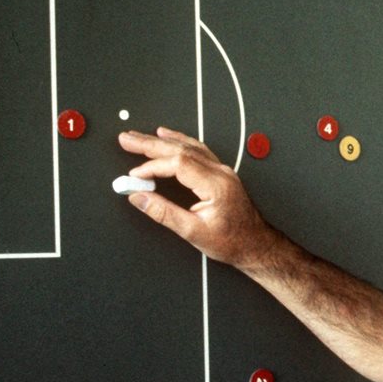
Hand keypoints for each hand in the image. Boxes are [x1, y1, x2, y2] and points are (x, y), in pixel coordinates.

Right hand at [117, 127, 273, 269]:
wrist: (256, 245)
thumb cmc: (232, 242)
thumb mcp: (193, 232)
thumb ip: (163, 213)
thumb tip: (139, 197)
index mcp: (216, 185)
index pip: (179, 164)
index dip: (153, 166)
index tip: (135, 175)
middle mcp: (221, 173)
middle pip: (181, 149)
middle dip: (150, 144)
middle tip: (127, 139)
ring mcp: (222, 171)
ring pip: (189, 146)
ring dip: (162, 140)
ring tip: (139, 137)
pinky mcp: (221, 174)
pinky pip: (197, 150)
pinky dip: (179, 142)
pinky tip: (168, 136)